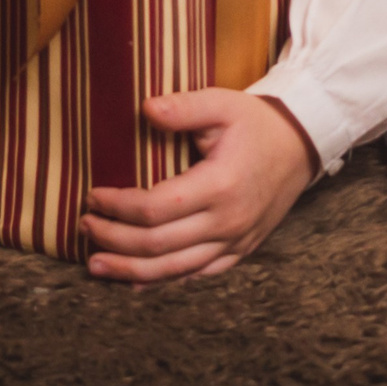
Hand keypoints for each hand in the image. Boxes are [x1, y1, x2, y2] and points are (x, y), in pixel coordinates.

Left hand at [82, 90, 318, 283]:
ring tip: (95, 265)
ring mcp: (234, 243)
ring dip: (130, 271)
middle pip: (157, 245)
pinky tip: (136, 281)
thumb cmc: (257, 123)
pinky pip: (196, 276)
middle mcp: (226, 223)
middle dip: (114, 239)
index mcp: (219, 186)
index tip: (92, 196)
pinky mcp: (239, 251)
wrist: (301, 145)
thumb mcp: (222, 104)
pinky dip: (163, 281)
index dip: (117, 207)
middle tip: (85, 226)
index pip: (154, 208)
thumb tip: (144, 108)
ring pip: (173, 271)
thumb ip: (183, 107)